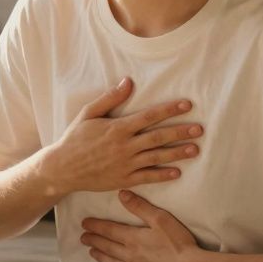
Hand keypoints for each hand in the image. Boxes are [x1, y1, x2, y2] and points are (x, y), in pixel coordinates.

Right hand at [41, 77, 202, 195]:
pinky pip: (147, 177)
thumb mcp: (88, 114)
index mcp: (118, 128)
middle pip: (158, 137)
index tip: (187, 105)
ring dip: (177, 153)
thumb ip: (110, 98)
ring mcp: (125, 164)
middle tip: (199, 129)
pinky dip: (162, 174)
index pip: (149, 116)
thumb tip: (128, 82)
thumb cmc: (75, 138)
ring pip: (156, 157)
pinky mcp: (123, 179)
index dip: (169, 110)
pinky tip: (177, 172)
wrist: (63, 168)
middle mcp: (124, 146)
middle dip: (180, 132)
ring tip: (195, 149)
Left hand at [80, 190, 201, 261]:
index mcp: (132, 239)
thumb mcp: (161, 219)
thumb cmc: (178, 243)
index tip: (84, 223)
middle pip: (107, 246)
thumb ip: (140, 207)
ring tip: (91, 252)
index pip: (109, 230)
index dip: (95, 226)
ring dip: (100, 256)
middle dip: (93, 240)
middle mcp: (129, 256)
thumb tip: (122, 194)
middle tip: (82, 237)